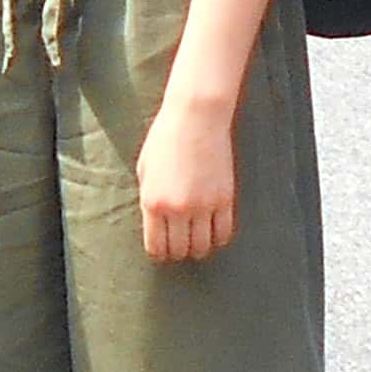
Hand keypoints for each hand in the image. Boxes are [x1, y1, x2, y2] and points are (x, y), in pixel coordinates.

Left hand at [136, 94, 238, 263]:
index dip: (159, 253)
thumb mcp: (145, 169)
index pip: (156, 246)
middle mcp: (178, 209)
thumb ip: (148, 199)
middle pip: (180, 250)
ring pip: (203, 247)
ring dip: (198, 248)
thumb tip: (155, 225)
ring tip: (196, 240)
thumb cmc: (166, 139)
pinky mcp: (225, 199)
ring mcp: (204, 205)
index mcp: (153, 202)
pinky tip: (213, 233)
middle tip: (179, 246)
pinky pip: (224, 233)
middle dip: (178, 252)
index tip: (162, 251)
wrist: (196, 118)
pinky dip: (218, 239)